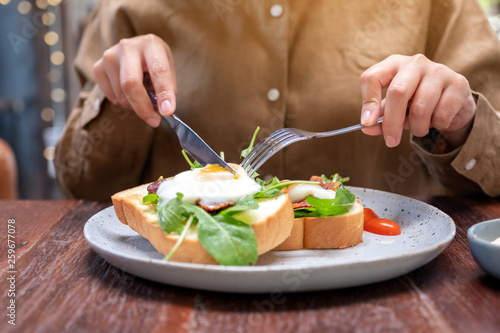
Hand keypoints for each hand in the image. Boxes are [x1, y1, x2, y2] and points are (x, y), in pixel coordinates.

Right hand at [93, 34, 176, 126]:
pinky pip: (112, 98)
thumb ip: (167, 89)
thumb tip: (163, 110)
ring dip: (135, 106)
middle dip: (143, 107)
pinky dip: (124, 103)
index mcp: (151, 45)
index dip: (163, 93)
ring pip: (121, 95)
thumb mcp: (168, 70)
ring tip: (144, 100)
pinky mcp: (98, 68)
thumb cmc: (154, 62)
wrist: (136, 50)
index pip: (158, 70)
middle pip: (130, 83)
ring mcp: (109, 57)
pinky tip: (130, 94)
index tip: (167, 111)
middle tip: (154, 120)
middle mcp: (127, 47)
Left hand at [359, 54, 475, 147]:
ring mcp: (438, 70)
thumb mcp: (394, 108)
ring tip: (419, 128)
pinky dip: (437, 125)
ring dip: (417, 127)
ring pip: (420, 108)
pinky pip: (442, 114)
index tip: (367, 123)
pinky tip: (438, 119)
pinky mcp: (458, 83)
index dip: (368, 101)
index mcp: (393, 64)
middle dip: (392, 122)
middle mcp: (415, 63)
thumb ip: (379, 117)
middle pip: (398, 92)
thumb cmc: (415, 102)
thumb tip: (367, 127)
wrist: (453, 100)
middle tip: (391, 141)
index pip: (372, 77)